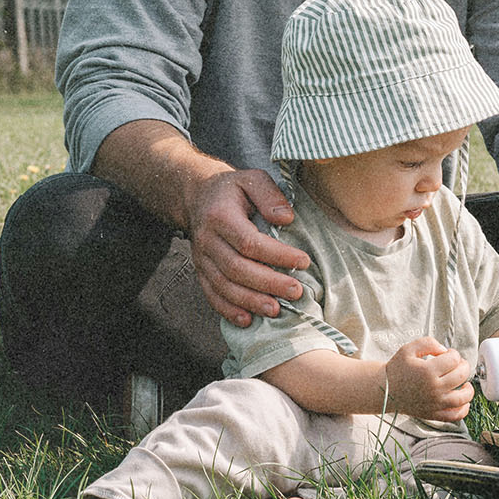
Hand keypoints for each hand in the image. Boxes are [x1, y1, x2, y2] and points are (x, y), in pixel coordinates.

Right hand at [184, 168, 311, 327]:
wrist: (196, 196)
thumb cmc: (232, 189)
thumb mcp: (252, 179)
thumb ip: (270, 195)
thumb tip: (286, 219)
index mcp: (220, 216)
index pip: (249, 241)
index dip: (276, 255)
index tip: (303, 261)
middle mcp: (207, 240)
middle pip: (236, 268)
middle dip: (268, 283)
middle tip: (296, 292)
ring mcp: (201, 259)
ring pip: (224, 286)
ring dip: (250, 301)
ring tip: (276, 310)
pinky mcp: (201, 271)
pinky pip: (212, 295)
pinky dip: (228, 310)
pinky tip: (248, 320)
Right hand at [384, 338, 473, 421]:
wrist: (385, 390)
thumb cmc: (397, 369)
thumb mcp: (408, 349)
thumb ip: (428, 343)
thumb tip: (445, 350)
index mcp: (427, 371)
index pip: (454, 359)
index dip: (453, 353)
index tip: (447, 354)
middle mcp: (433, 389)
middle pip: (462, 375)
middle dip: (463, 365)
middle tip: (456, 364)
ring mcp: (435, 403)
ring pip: (463, 397)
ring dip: (469, 388)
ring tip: (464, 382)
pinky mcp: (434, 414)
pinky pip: (455, 416)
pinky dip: (464, 409)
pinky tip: (463, 400)